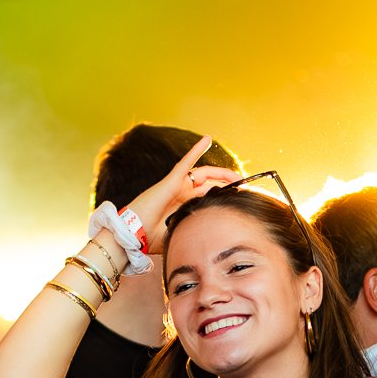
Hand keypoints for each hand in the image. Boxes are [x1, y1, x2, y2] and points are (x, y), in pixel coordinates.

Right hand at [130, 135, 239, 252]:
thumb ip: (191, 231)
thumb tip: (211, 236)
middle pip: (210, 184)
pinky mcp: (171, 180)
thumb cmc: (148, 238)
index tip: (240, 198)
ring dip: (221, 173)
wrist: (132, 236)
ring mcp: (177, 186)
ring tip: (236, 175)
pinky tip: (207, 139)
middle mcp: (182, 194)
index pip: (209, 196)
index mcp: (184, 206)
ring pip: (204, 174)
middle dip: (228, 184)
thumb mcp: (178, 234)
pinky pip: (185, 162)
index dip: (225, 195)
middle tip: (244, 186)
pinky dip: (196, 150)